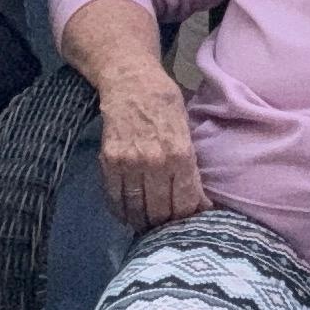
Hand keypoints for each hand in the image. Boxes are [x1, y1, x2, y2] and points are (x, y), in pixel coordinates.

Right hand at [95, 70, 206, 230]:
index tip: (192, 223)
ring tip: (150, 227)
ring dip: (144, 223)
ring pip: (137, 210)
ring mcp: (129, 163)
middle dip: (167, 225)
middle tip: (170, 229)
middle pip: (162, 212)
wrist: (130, 80)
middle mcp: (155, 162)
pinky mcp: (109, 161)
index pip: (186, 203)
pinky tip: (129, 215)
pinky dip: (122, 212)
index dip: (190, 218)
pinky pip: (115, 198)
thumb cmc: (165, 103)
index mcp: (180, 154)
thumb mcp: (187, 130)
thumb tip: (200, 202)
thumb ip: (191, 166)